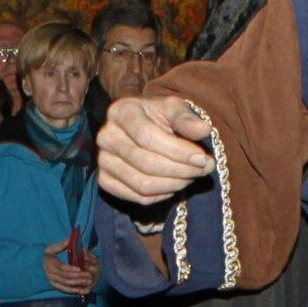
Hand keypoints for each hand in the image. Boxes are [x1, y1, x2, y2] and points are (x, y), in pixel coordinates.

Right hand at [43, 239, 98, 296]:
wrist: (36, 266)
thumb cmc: (47, 255)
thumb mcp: (51, 248)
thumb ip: (62, 244)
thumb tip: (71, 238)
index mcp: (50, 263)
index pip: (61, 267)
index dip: (71, 268)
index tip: (80, 268)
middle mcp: (50, 273)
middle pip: (65, 276)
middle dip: (78, 276)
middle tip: (88, 274)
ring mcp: (52, 280)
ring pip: (66, 283)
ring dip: (77, 283)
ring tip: (88, 280)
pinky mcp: (54, 285)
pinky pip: (64, 289)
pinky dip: (72, 290)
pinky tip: (81, 290)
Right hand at [96, 94, 216, 205]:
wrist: (142, 127)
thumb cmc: (159, 116)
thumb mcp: (174, 109)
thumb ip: (187, 119)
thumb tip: (203, 130)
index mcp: (121, 111)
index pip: (147, 136)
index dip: (177, 151)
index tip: (202, 158)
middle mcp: (106, 136)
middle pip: (146, 163)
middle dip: (181, 170)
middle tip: (205, 168)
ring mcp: (103, 161)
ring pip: (143, 184)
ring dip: (175, 184)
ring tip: (193, 175)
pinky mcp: (105, 181)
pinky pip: (138, 197)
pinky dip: (163, 195)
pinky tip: (175, 183)